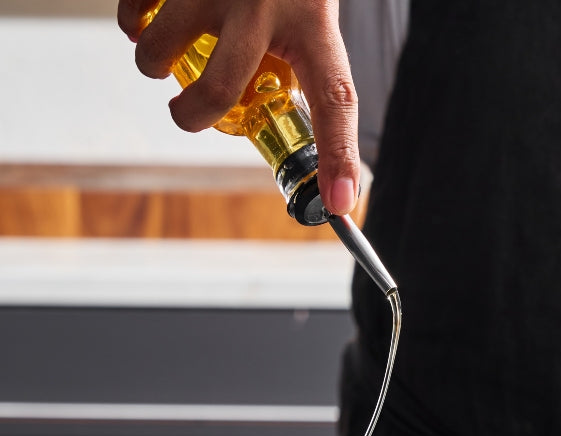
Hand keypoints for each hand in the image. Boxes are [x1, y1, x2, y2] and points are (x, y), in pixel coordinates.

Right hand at [117, 0, 358, 215]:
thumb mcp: (310, 12)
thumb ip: (305, 64)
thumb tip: (314, 145)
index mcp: (314, 22)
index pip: (336, 98)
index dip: (339, 155)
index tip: (338, 202)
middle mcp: (266, 2)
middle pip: (220, 89)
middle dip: (191, 116)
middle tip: (187, 113)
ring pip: (162, 51)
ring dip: (153, 66)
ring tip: (160, 59)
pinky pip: (135, 10)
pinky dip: (133, 24)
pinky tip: (144, 20)